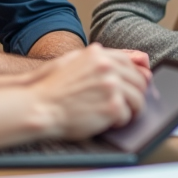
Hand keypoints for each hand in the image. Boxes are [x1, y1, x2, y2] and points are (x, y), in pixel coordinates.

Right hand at [28, 44, 150, 139]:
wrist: (38, 106)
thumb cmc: (51, 87)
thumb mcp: (72, 61)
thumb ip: (99, 59)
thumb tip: (131, 60)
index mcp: (98, 55)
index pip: (129, 63)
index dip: (134, 76)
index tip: (134, 86)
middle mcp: (108, 67)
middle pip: (138, 81)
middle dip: (135, 94)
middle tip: (128, 104)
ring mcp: (112, 86)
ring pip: (137, 99)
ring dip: (130, 109)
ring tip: (118, 115)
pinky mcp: (112, 106)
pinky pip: (127, 115)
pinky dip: (119, 122)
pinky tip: (107, 122)